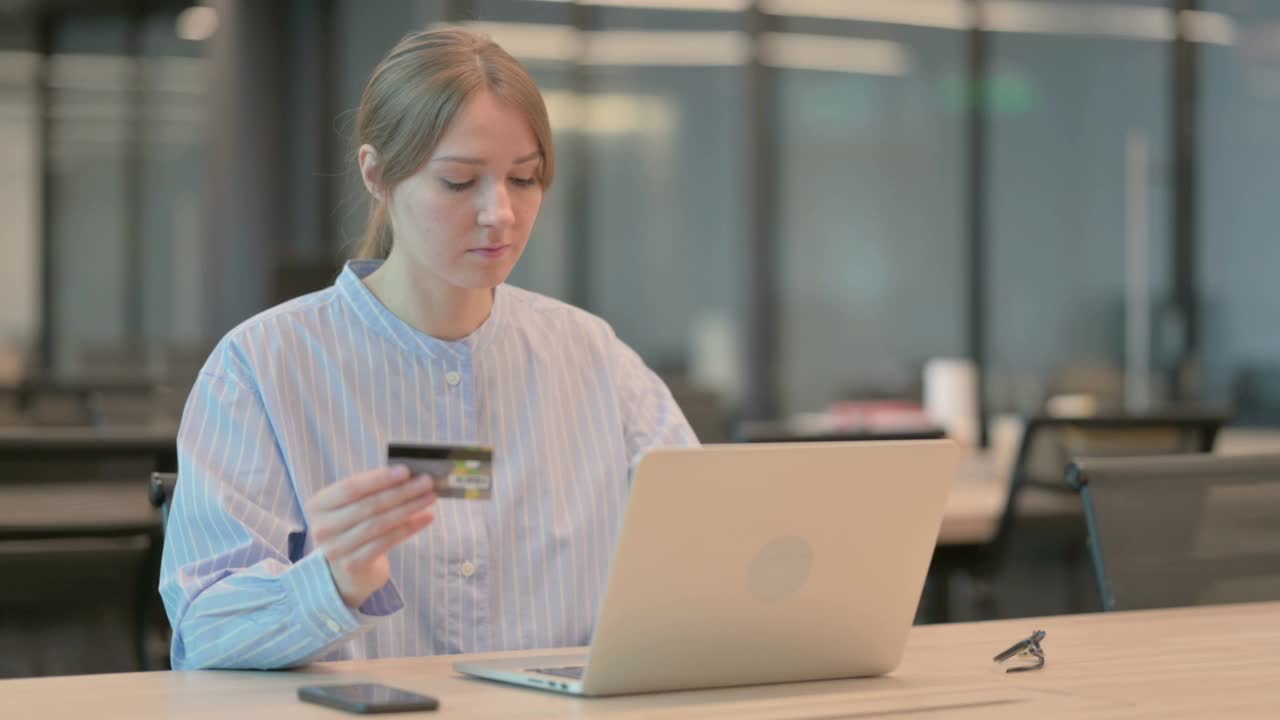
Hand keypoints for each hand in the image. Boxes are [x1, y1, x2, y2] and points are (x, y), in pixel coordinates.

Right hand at [307, 465, 436, 607]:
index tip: (406, 470)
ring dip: (409, 508)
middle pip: (368, 505)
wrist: (346, 570)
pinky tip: (426, 518)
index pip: (351, 487)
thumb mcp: (354, 505)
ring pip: (379, 524)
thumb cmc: (354, 526)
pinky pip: (386, 543)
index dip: (380, 478)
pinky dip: (409, 528)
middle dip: (401, 492)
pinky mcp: (352, 565)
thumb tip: (409, 473)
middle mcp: (322, 527)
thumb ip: (374, 488)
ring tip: (430, 497)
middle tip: (427, 482)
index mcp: (318, 504)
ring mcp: (335, 549)